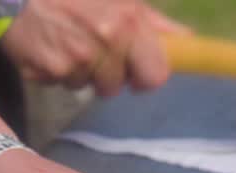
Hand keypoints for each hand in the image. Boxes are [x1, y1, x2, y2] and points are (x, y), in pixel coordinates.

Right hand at [0, 0, 189, 97]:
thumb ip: (153, 21)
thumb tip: (186, 39)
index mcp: (129, 21)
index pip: (155, 76)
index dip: (144, 78)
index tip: (134, 73)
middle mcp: (107, 41)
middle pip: (116, 88)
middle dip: (106, 75)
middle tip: (90, 50)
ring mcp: (79, 58)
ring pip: (87, 87)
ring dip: (78, 72)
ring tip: (66, 43)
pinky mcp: (52, 69)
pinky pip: (62, 84)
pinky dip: (55, 71)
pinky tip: (49, 47)